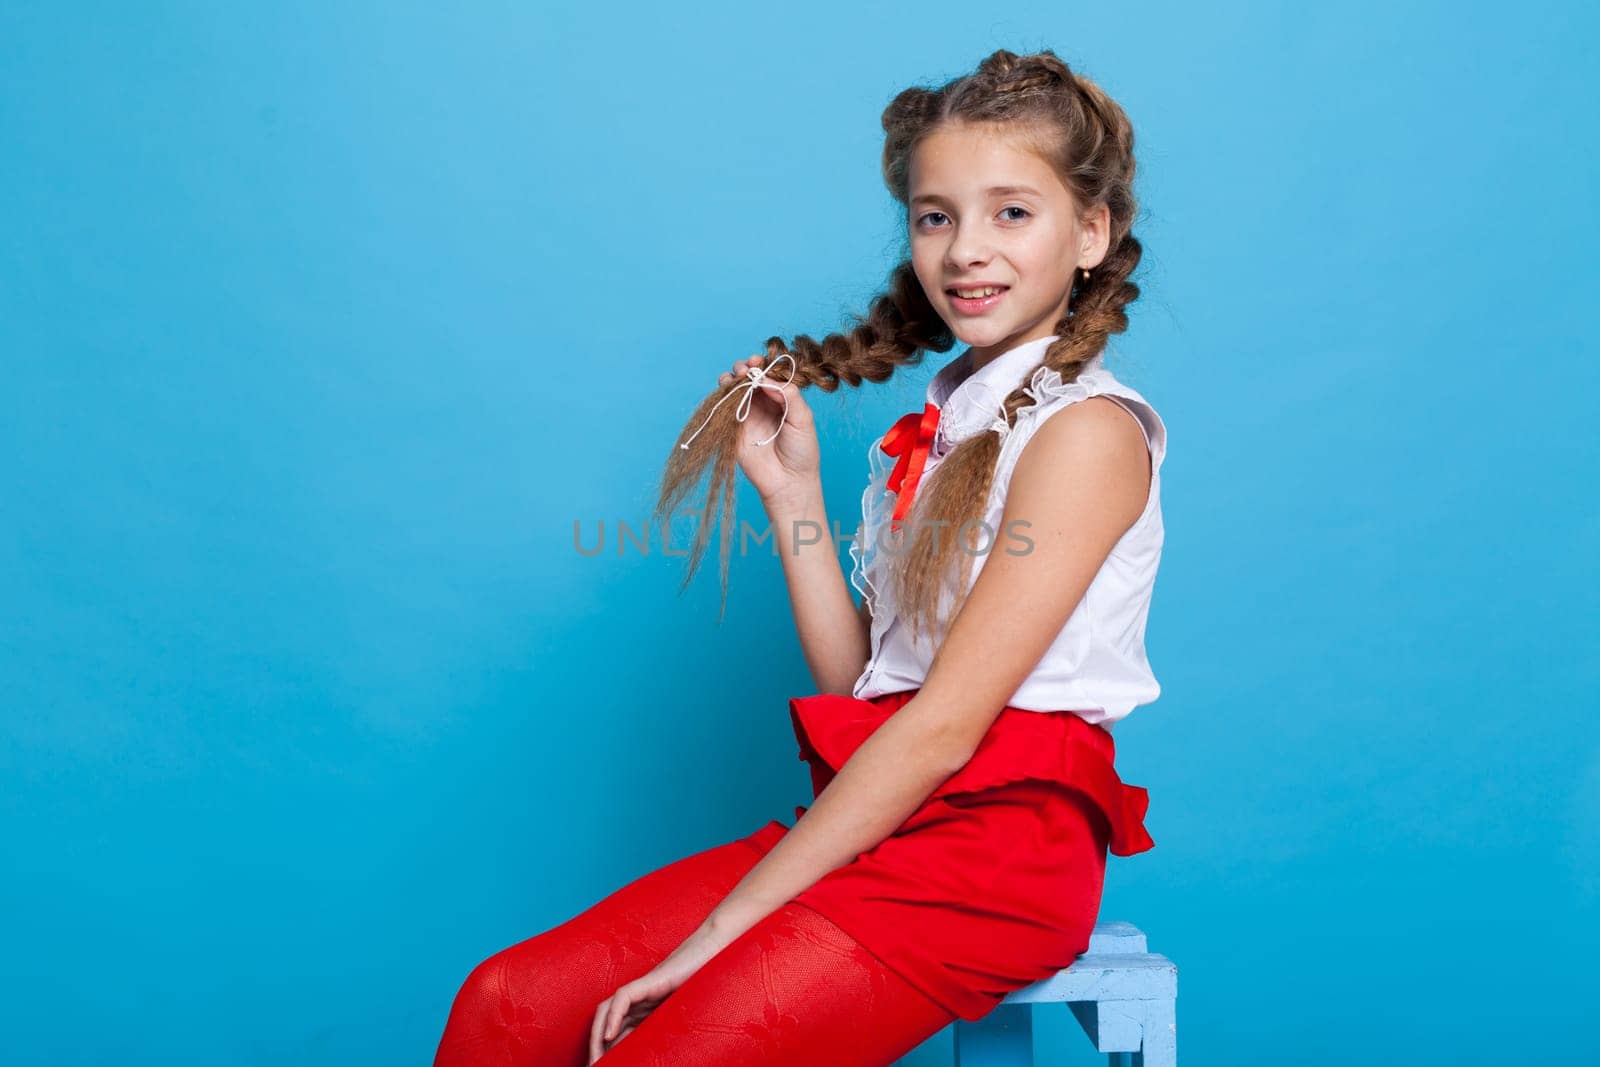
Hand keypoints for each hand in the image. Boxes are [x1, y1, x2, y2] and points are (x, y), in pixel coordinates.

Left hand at [588, 922, 729, 1062]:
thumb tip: (654, 1055)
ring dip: (597, 1036)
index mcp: (645, 1010)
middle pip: (605, 1021)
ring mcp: (643, 989)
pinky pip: (623, 997)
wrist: (716, 952)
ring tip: (597, 1059)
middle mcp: (639, 999)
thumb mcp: (683, 1018)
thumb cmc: (706, 984)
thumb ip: (666, 1032)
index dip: (607, 1051)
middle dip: (597, 1046)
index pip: (617, 1032)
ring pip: (607, 1010)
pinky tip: (609, 1036)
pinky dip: (613, 1016)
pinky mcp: (650, 980)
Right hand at [717, 353, 819, 508]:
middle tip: (747, 368)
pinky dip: (723, 394)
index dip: (764, 365)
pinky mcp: (735, 429)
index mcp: (782, 399)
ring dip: (733, 377)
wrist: (788, 483)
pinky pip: (725, 407)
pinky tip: (727, 387)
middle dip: (746, 368)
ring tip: (737, 375)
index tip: (759, 361)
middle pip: (750, 378)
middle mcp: (764, 404)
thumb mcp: (803, 420)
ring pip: (736, 389)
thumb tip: (768, 379)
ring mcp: (748, 415)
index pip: (770, 375)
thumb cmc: (802, 452)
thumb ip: (789, 396)